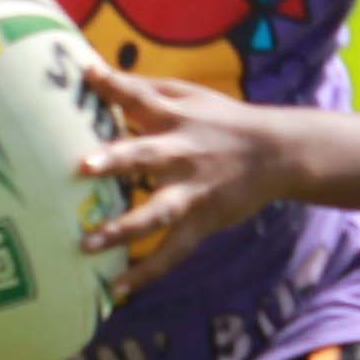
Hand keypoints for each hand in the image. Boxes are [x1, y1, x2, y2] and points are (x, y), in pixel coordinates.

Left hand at [76, 67, 291, 286]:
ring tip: (88, 245)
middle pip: (146, 156)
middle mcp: (181, 153)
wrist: (277, 153)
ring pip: (156, 213)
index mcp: (175, 117)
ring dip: (123, 228)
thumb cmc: (220, 120)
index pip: (141, 98)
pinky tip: (117, 288)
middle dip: (115, 161)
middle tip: (82, 167)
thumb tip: (90, 70)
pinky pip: (172, 252)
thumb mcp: (187, 94)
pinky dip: (147, 272)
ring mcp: (192, 191)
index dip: (114, 86)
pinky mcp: (201, 222)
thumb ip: (141, 87)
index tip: (86, 75)